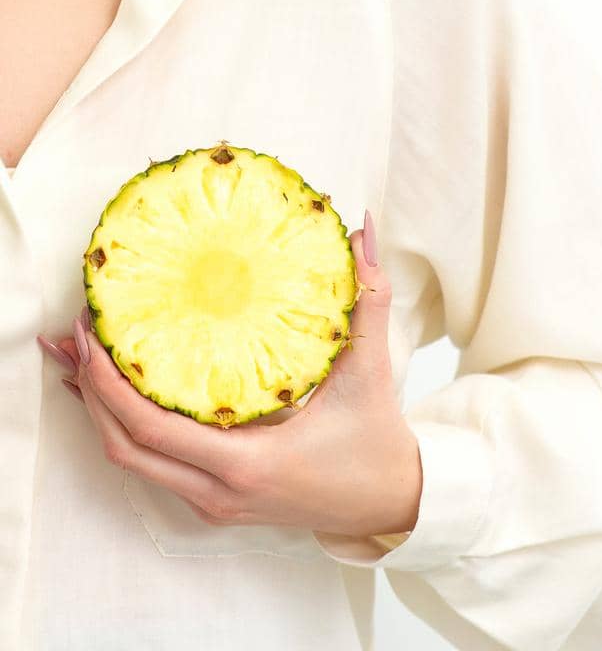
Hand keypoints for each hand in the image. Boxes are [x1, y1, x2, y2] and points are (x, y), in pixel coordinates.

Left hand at [39, 218, 423, 540]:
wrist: (390, 503)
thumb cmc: (376, 443)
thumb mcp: (370, 371)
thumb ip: (368, 300)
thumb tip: (363, 233)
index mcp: (247, 462)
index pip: (151, 429)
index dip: (109, 383)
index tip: (93, 333)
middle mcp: (217, 491)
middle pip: (123, 447)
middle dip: (89, 391)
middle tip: (76, 334)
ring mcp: (211, 502)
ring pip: (131, 461)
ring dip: (100, 409)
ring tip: (79, 356)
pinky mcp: (213, 501)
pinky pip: (151, 465)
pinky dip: (124, 426)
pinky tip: (115, 391)